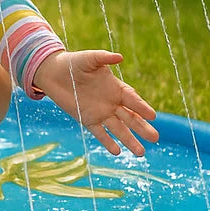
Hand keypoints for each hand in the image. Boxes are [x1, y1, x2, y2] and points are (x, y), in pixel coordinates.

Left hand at [32, 50, 158, 156]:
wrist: (54, 73)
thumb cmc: (74, 63)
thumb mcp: (90, 58)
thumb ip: (104, 58)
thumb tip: (120, 57)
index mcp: (116, 88)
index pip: (133, 100)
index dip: (142, 108)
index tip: (152, 116)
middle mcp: (112, 102)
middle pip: (130, 118)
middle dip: (142, 128)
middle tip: (155, 138)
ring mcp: (101, 112)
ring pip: (119, 129)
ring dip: (129, 140)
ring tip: (141, 153)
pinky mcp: (87, 119)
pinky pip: (100, 133)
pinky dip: (108, 142)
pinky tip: (117, 152)